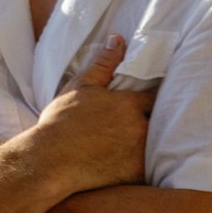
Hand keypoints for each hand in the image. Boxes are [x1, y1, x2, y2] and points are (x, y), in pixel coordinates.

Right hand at [30, 35, 153, 193]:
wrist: (49, 160)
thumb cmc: (62, 122)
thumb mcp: (80, 86)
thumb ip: (103, 63)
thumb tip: (118, 39)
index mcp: (129, 103)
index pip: (157, 97)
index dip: (155, 99)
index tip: (151, 101)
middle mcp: (140, 126)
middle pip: (162, 120)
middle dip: (158, 119)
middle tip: (150, 121)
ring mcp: (140, 152)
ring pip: (161, 144)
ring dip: (156, 141)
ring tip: (146, 141)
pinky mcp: (137, 173)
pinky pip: (154, 167)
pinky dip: (150, 163)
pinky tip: (139, 161)